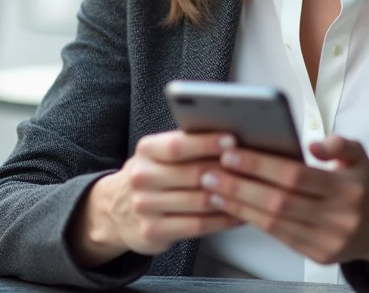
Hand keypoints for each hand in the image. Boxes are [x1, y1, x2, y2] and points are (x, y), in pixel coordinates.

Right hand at [69, 131, 243, 266]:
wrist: (116, 209)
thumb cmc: (152, 175)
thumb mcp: (159, 153)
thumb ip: (188, 144)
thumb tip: (230, 138)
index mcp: (146, 150)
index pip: (178, 145)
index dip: (206, 143)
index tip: (232, 140)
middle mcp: (142, 178)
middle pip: (193, 174)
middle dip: (226, 171)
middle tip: (252, 168)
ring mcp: (145, 206)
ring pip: (199, 202)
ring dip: (230, 197)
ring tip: (252, 190)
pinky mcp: (153, 231)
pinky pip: (197, 226)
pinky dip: (223, 220)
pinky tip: (238, 214)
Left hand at [201, 135, 368, 273]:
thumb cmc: (364, 187)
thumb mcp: (361, 157)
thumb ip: (340, 144)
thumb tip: (315, 143)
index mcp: (347, 190)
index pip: (296, 176)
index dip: (261, 166)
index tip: (233, 153)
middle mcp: (337, 219)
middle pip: (279, 202)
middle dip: (240, 186)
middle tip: (212, 171)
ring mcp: (327, 241)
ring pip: (274, 223)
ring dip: (239, 205)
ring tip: (214, 188)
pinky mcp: (317, 255)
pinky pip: (279, 237)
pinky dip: (253, 220)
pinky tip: (234, 206)